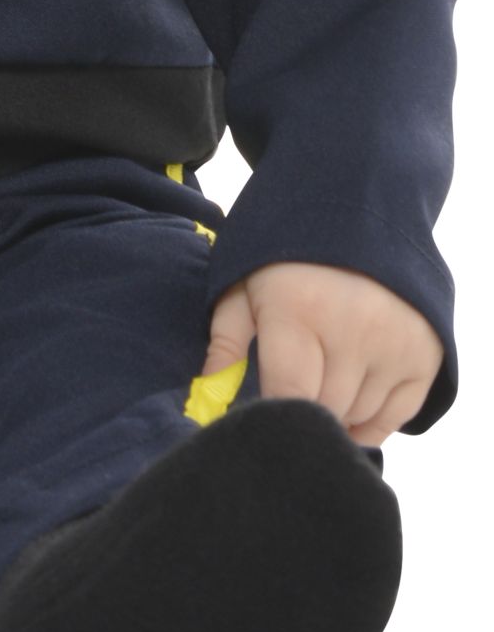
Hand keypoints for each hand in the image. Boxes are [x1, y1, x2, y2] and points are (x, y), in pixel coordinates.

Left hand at [201, 259, 443, 444]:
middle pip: (323, 412)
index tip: (260, 416)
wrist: (360, 210)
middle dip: (301, 407)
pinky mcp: (425, 356)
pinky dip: (370, 421)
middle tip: (292, 382)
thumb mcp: (244, 283)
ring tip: (322, 374)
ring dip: (335, 411)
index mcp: (299, 310)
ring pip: (356, 418)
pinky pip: (395, 420)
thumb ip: (226, 342)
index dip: (272, 416)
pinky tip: (351, 397)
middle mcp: (353, 331)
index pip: (288, 395)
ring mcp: (395, 345)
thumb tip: (207, 397)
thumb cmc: (287, 253)